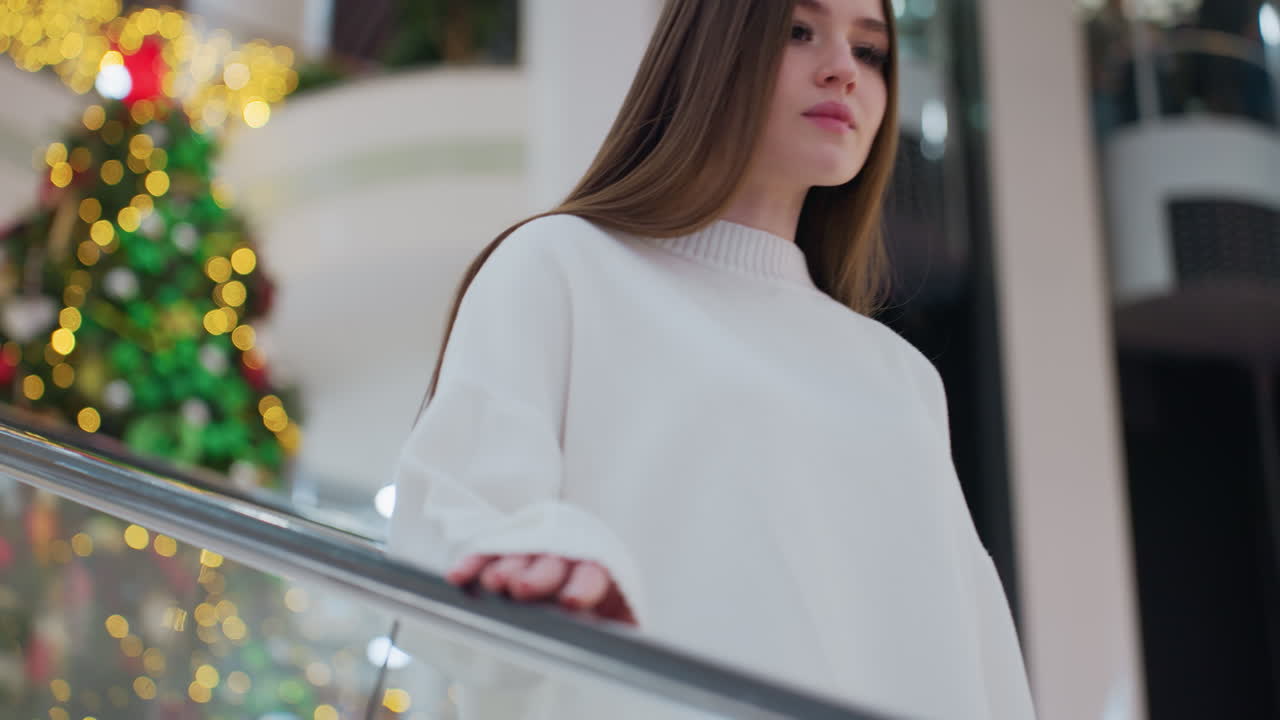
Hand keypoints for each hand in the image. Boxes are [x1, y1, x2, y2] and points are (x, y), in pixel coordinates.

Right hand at [447, 553, 636, 625]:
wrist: (575, 588)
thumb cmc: (597, 610)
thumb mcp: (614, 620)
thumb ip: (616, 628)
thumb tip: (618, 643)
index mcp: (599, 571)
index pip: (593, 572)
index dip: (582, 586)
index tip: (571, 603)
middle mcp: (565, 553)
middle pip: (552, 558)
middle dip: (538, 574)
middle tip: (523, 589)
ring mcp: (534, 548)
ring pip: (518, 552)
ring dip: (504, 567)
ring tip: (494, 583)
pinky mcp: (505, 549)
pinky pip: (486, 553)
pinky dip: (472, 564)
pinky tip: (458, 577)